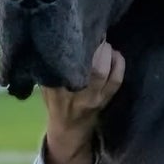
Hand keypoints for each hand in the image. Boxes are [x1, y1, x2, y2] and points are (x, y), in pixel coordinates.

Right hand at [41, 41, 124, 163]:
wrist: (69, 129)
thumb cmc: (55, 102)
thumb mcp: (45, 86)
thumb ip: (48, 69)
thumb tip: (54, 41)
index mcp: (55, 89)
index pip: (64, 65)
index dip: (73, 48)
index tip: (76, 34)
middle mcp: (75, 94)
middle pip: (89, 68)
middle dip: (95, 48)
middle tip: (95, 34)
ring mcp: (93, 98)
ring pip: (103, 72)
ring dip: (107, 53)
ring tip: (104, 43)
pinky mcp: (105, 99)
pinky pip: (116, 80)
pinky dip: (119, 64)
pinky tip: (115, 54)